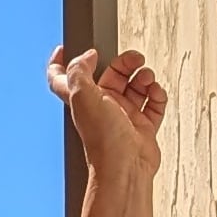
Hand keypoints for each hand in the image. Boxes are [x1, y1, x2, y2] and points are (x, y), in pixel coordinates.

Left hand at [48, 44, 168, 185]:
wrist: (126, 167)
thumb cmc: (104, 140)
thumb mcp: (82, 96)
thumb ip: (79, 70)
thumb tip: (88, 56)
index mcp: (84, 99)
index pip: (62, 79)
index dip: (58, 63)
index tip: (63, 48)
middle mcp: (103, 107)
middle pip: (113, 74)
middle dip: (125, 62)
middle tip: (135, 59)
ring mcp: (124, 117)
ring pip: (136, 86)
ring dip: (144, 76)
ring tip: (147, 79)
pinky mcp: (143, 127)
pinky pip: (153, 104)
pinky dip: (157, 95)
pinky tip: (155, 93)